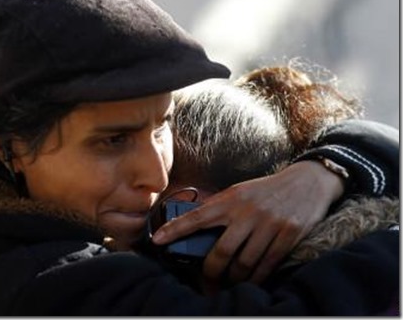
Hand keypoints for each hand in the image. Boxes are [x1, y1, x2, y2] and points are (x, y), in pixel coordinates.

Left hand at [152, 161, 344, 283]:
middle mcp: (248, 212)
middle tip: (205, 283)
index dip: (175, 230)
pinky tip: (249, 281)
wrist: (307, 181)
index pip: (197, 216)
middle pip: (221, 252)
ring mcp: (269, 224)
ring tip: (227, 284)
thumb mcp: (240, 191)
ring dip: (233, 279)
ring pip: (244, 263)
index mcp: (231, 199)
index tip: (157, 241)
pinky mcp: (287, 235)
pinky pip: (266, 265)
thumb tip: (195, 225)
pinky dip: (256, 278)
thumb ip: (220, 207)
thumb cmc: (266, 189)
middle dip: (210, 273)